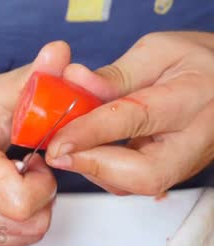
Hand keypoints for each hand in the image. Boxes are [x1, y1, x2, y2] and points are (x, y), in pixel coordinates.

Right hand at [0, 42, 70, 245]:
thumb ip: (31, 80)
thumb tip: (61, 54)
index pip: (18, 201)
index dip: (41, 185)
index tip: (34, 163)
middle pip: (30, 223)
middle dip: (40, 196)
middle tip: (25, 171)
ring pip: (23, 237)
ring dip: (28, 211)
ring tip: (11, 182)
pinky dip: (12, 224)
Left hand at [46, 32, 213, 195]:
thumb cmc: (197, 61)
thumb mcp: (157, 51)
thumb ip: (115, 74)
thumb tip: (74, 82)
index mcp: (191, 96)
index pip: (135, 119)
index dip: (90, 133)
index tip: (57, 142)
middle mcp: (194, 138)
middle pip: (145, 174)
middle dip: (95, 167)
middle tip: (58, 153)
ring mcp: (187, 162)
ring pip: (137, 184)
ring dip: (95, 169)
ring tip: (70, 144)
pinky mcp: (175, 173)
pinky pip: (135, 183)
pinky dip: (105, 170)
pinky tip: (88, 150)